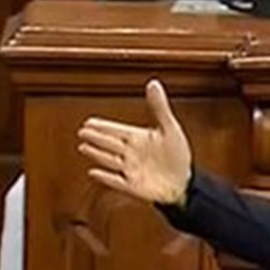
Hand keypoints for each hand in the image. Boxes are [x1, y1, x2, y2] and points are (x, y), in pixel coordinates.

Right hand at [78, 79, 192, 206]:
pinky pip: (116, 181)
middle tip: (82, 131)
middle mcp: (132, 153)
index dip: (103, 126)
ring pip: (110, 160)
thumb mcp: (170, 128)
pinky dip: (105, 177)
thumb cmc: (179, 156)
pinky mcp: (133, 186)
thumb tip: (154, 83)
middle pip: (110, 143)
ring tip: (83, 147)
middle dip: (96, 137)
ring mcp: (131, 170)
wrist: (186, 183)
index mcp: (140, 138)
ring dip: (97, 154)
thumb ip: (159, 107)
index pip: (117, 130)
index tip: (89, 121)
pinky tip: (93, 173)